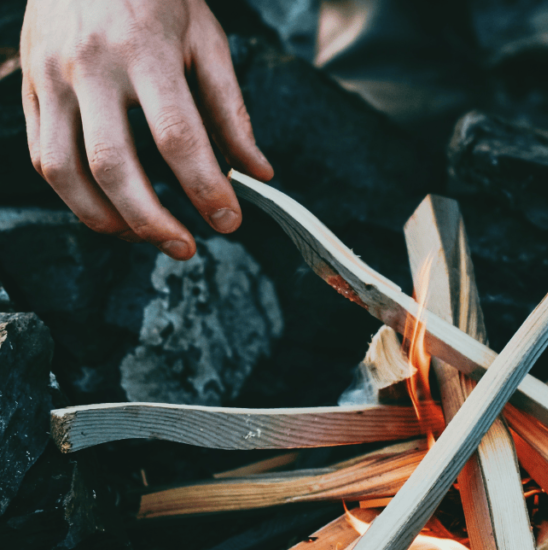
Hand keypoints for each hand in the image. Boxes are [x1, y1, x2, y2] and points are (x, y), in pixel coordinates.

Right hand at [20, 0, 273, 259]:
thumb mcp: (207, 40)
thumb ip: (231, 110)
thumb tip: (258, 173)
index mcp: (147, 52)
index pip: (179, 138)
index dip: (206, 189)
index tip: (229, 221)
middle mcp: (92, 67)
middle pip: (116, 165)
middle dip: (153, 221)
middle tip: (187, 248)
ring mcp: (50, 77)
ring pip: (66, 170)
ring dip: (105, 218)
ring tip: (145, 238)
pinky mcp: (27, 86)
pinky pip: (42, 155)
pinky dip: (73, 195)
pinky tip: (108, 211)